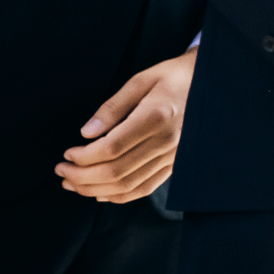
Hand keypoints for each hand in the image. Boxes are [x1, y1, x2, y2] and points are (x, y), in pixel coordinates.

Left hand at [58, 48, 195, 202]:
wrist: (212, 83)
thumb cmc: (173, 77)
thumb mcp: (141, 80)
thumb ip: (112, 107)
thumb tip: (86, 132)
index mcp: (156, 117)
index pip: (111, 148)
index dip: (83, 157)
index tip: (67, 154)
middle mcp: (166, 141)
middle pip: (116, 171)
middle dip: (82, 177)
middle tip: (61, 172)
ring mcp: (173, 156)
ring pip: (128, 185)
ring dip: (95, 189)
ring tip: (73, 184)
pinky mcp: (175, 164)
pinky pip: (145, 188)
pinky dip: (120, 196)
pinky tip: (101, 192)